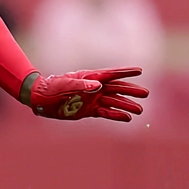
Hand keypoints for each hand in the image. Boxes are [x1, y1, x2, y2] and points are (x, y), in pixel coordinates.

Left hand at [27, 67, 148, 122]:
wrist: (42, 99)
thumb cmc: (53, 87)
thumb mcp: (67, 84)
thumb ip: (82, 85)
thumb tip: (97, 86)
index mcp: (91, 78)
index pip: (112, 74)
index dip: (126, 72)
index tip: (140, 70)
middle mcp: (95, 88)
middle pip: (117, 89)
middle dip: (131, 91)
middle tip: (146, 94)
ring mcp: (93, 99)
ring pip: (114, 102)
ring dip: (126, 105)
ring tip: (140, 110)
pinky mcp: (89, 110)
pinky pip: (106, 112)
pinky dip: (116, 115)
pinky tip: (127, 118)